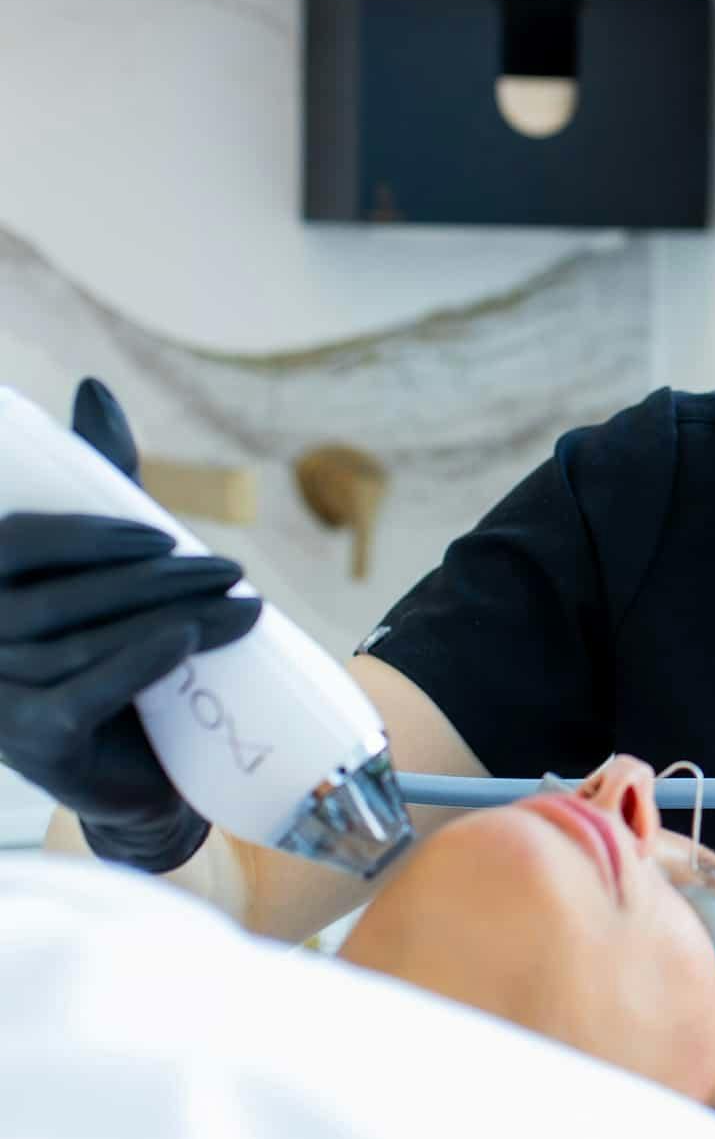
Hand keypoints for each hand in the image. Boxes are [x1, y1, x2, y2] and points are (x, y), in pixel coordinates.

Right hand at [0, 378, 260, 871]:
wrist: (151, 772)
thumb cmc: (126, 652)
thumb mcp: (114, 564)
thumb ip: (102, 486)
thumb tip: (93, 389)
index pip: (18, 543)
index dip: (88, 533)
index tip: (163, 533)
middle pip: (64, 595)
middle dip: (156, 577)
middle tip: (232, 570)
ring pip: (86, 639)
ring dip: (173, 613)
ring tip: (244, 604)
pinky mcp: (32, 745)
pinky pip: (87, 690)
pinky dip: (142, 658)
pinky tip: (192, 637)